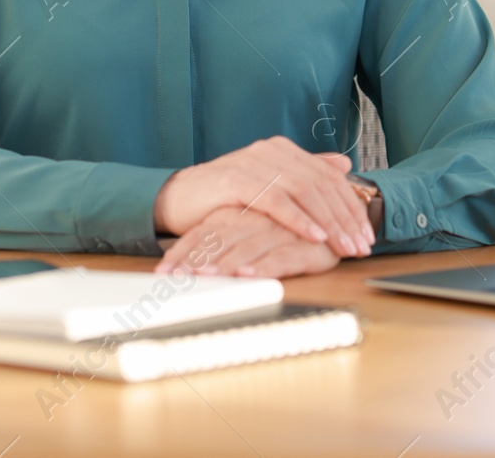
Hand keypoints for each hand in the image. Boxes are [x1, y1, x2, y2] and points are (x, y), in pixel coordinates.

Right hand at [152, 136, 373, 257]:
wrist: (179, 197)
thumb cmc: (225, 196)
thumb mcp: (269, 184)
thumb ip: (304, 172)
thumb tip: (343, 164)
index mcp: (283, 150)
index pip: (329, 177)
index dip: (351, 206)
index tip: (367, 234)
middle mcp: (271, 150)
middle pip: (321, 184)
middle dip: (345, 218)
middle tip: (361, 246)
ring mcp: (253, 162)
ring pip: (304, 191)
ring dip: (329, 222)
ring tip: (345, 245)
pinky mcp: (236, 180)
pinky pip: (275, 200)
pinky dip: (299, 219)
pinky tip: (315, 236)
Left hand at [156, 206, 341, 278]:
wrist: (330, 222)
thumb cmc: (282, 229)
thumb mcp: (243, 230)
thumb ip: (215, 240)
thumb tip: (181, 263)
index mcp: (236, 214)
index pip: (202, 233)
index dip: (182, 252)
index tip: (164, 273)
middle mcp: (255, 220)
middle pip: (219, 242)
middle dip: (197, 262)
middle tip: (178, 279)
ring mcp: (279, 232)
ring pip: (247, 248)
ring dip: (224, 264)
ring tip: (206, 277)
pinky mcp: (304, 247)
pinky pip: (281, 256)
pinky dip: (263, 266)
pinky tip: (247, 275)